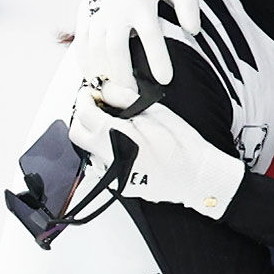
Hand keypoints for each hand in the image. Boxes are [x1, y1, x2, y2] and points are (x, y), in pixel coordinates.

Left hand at [67, 86, 244, 219]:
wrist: (196, 174)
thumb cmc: (181, 144)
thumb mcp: (154, 111)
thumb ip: (123, 98)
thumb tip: (104, 88)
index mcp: (115, 135)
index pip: (84, 112)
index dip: (85, 98)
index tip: (91, 92)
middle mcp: (108, 157)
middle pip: (77, 134)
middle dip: (83, 117)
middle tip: (98, 107)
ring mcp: (112, 175)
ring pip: (88, 150)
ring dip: (94, 135)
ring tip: (115, 126)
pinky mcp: (118, 185)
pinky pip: (102, 165)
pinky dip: (107, 152)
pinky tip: (126, 146)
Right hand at [77, 0, 200, 105]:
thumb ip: (188, 4)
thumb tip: (194, 31)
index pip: (150, 36)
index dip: (158, 60)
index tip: (165, 80)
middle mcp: (116, 7)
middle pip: (115, 49)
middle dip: (123, 76)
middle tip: (134, 96)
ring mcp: (96, 10)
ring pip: (95, 50)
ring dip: (103, 74)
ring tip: (115, 93)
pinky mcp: (84, 13)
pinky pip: (81, 43)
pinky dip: (85, 64)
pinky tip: (94, 78)